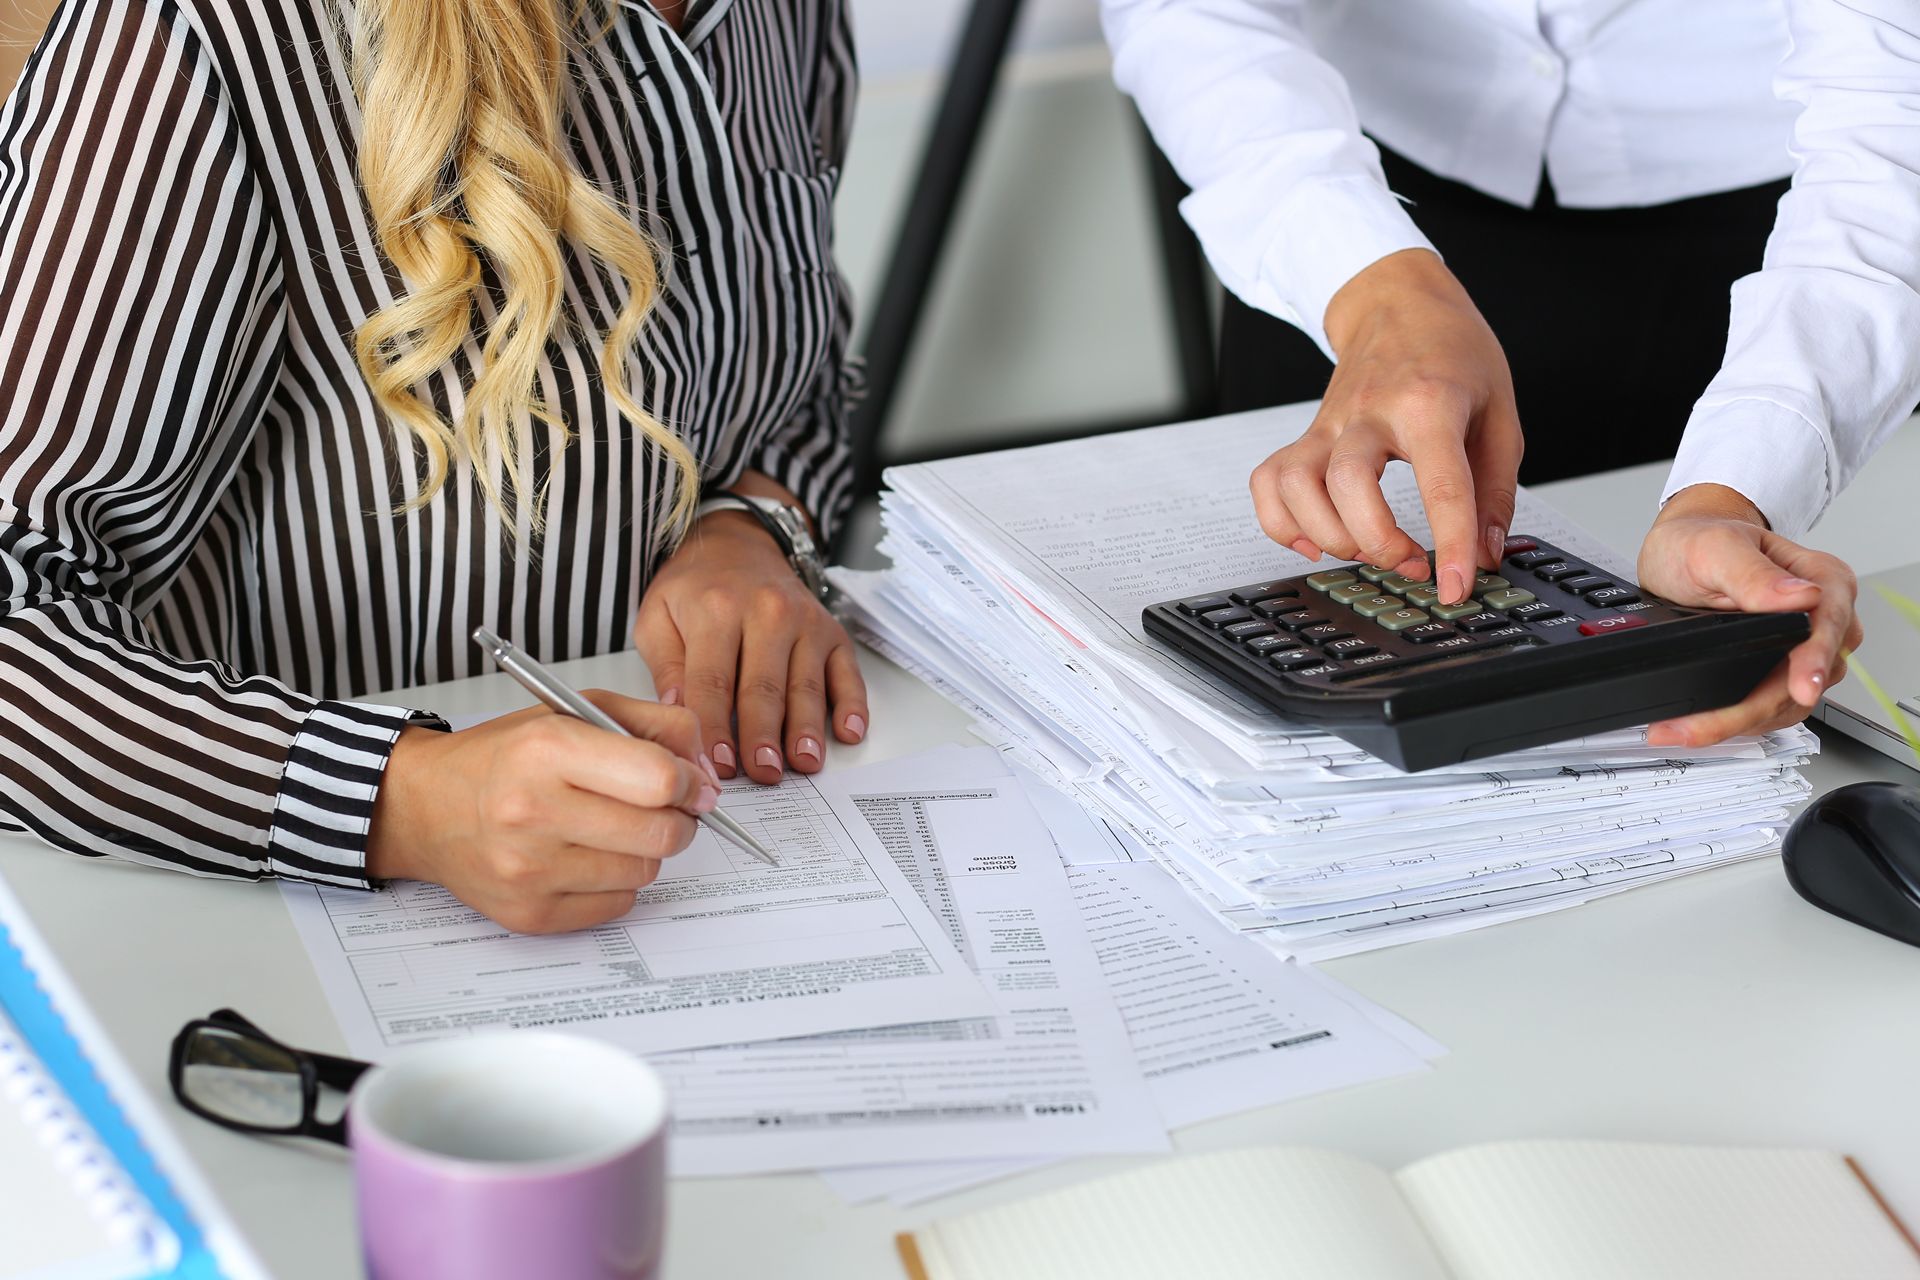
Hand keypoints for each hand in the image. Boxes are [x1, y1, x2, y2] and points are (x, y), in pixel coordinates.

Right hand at [367, 695, 716, 933]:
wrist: (426, 806)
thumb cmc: (505, 756)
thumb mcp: (576, 711)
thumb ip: (655, 726)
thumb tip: (707, 771)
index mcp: (547, 750)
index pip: (658, 779)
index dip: (690, 781)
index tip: (691, 782)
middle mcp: (533, 812)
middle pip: (661, 833)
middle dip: (678, 819)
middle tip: (665, 808)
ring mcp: (529, 871)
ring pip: (644, 872)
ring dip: (643, 850)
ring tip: (609, 828)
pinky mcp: (530, 914)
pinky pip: (618, 906)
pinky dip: (616, 883)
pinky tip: (585, 858)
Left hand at [635, 489, 867, 784]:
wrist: (738, 544)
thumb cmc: (696, 589)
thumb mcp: (658, 617)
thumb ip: (665, 667)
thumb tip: (679, 716)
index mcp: (717, 610)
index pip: (713, 681)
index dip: (715, 728)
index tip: (716, 765)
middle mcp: (767, 613)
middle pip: (764, 687)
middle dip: (762, 736)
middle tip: (762, 774)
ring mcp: (805, 622)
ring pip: (806, 685)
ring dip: (806, 729)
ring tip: (803, 763)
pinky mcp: (832, 633)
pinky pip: (846, 672)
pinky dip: (851, 704)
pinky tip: (849, 731)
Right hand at [1249, 248, 1523, 604]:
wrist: (1397, 302)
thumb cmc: (1452, 352)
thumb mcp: (1499, 413)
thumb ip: (1494, 489)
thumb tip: (1483, 552)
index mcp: (1430, 403)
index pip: (1440, 485)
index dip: (1449, 545)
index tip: (1454, 588)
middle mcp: (1370, 412)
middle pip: (1349, 486)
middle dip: (1377, 542)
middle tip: (1411, 561)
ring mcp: (1330, 424)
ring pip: (1297, 487)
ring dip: (1328, 536)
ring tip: (1366, 548)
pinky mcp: (1306, 435)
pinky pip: (1268, 483)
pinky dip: (1281, 522)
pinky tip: (1314, 538)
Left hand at [1637, 484, 1862, 746]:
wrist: (1679, 552)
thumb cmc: (1701, 541)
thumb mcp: (1716, 548)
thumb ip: (1753, 574)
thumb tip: (1798, 595)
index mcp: (1822, 581)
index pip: (1828, 627)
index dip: (1814, 662)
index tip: (1803, 687)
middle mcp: (1823, 620)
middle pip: (1807, 678)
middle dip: (1755, 709)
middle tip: (1703, 726)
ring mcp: (1804, 651)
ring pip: (1787, 703)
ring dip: (1737, 723)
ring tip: (1685, 728)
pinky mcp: (1780, 674)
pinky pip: (1768, 709)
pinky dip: (1733, 722)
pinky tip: (1698, 724)